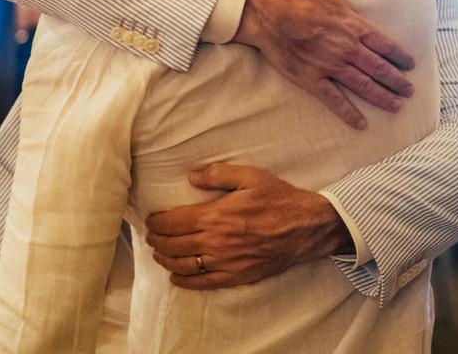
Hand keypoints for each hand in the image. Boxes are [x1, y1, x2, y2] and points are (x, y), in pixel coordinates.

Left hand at [144, 163, 351, 289]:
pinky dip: (185, 281)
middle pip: (173, 245)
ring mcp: (226, 262)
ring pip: (184, 265)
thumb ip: (217, 174)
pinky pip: (204, 282)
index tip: (151, 219)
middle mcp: (216, 242)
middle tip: (151, 234)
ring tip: (158, 253)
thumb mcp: (250, 176)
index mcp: (215, 216)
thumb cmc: (279, 199)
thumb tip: (191, 176)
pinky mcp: (237, 276)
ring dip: (165, 260)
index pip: (173, 222)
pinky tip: (176, 277)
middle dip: (157, 239)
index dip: (157, 221)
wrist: (306, 226)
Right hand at [233, 0, 415, 129]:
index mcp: (352, 25)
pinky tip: (361, 124)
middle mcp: (345, 48)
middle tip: (410, 91)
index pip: (385, 44)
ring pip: (363, 85)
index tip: (411, 64)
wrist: (265, 9)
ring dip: (382, 97)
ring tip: (396, 106)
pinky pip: (334, 99)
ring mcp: (329, 65)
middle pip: (379, 68)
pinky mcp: (311, 78)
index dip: (400, 56)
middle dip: (397, 81)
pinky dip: (349, 113)